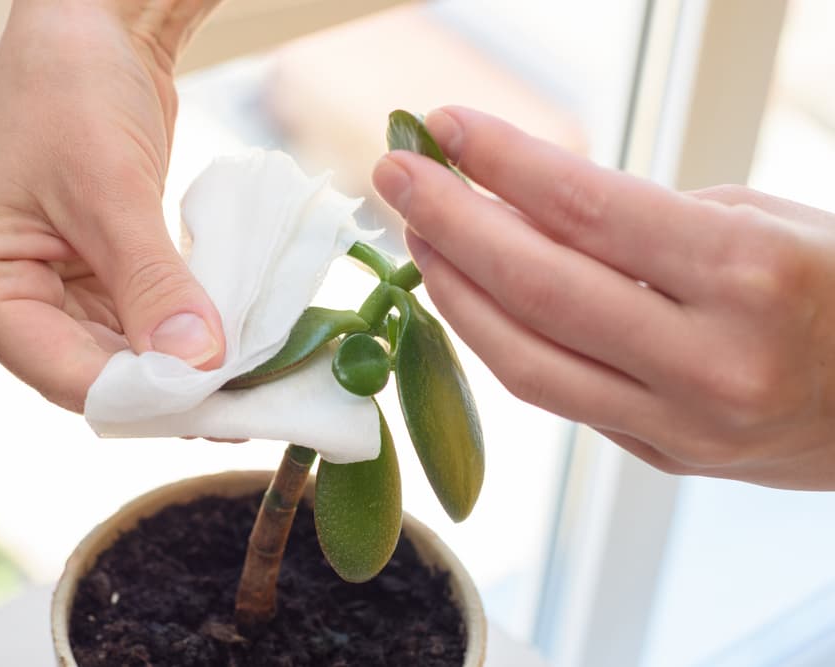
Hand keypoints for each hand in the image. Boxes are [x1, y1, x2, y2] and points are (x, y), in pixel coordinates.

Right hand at [0, 0, 224, 411]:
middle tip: (248, 394)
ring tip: (251, 372)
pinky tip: (230, 342)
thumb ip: (152, 283)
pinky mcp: (89, 284)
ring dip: (185, 364)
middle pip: (97, 375)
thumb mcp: (110, 189)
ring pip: (126, 359)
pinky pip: (141, 327)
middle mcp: (3, 306)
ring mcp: (47, 297)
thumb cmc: (68, 88)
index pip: (66, 375)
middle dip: (171, 384)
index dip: (145, 393)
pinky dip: (185, 333)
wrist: (88, 37)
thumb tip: (196, 362)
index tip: (218, 395)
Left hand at [373, 105, 834, 489]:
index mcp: (750, 275)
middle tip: (396, 176)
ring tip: (416, 237)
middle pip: (537, 287)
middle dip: (449, 222)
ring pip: (527, 360)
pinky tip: (469, 296)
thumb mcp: (761, 221)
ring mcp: (683, 422)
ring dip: (455, 292)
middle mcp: (710, 359)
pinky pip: (556, 393)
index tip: (444, 127)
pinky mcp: (664, 456)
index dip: (502, 164)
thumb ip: (640, 226)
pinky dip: (500, 339)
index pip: (586, 211)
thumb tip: (524, 211)